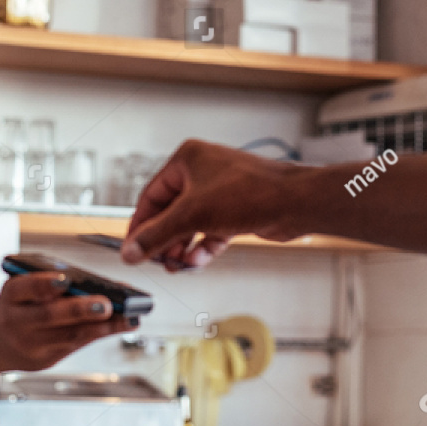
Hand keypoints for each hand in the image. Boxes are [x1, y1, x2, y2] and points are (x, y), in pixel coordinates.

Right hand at [0, 271, 137, 371]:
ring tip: (129, 317)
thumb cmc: (17, 305)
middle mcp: (17, 322)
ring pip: (69, 336)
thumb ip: (46, 283)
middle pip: (49, 316)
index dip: (44, 285)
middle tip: (107, 305)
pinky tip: (123, 324)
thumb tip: (91, 282)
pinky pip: (77, 345)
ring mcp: (31, 345)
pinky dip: (101, 333)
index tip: (66, 281)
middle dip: (80, 310)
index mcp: (10, 296)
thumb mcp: (20, 289)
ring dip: (103, 327)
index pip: (24, 288)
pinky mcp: (45, 360)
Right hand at [122, 140, 309, 269]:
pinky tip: (198, 261)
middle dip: (164, 240)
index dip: (140, 224)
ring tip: (177, 266)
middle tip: (157, 261)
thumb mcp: (192, 215)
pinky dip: (203, 247)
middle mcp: (203, 171)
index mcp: (187, 159)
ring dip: (182, 247)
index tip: (132, 248)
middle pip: (171, 212)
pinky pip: (210, 231)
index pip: (151, 195)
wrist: (295, 202)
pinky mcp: (236, 209)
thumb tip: (131, 251)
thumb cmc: (252, 192)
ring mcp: (220, 191)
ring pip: (191, 224)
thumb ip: (157, 235)